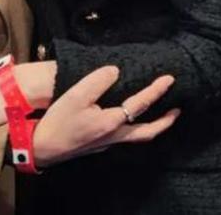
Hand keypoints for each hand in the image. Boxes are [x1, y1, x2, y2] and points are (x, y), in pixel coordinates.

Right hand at [33, 66, 178, 167]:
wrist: (42, 147)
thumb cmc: (58, 121)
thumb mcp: (75, 96)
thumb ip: (97, 81)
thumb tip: (115, 71)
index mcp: (111, 121)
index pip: (140, 104)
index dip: (156, 90)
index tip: (170, 79)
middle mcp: (114, 135)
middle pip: (147, 132)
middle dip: (165, 121)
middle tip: (178, 109)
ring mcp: (107, 143)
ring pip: (137, 136)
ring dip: (153, 126)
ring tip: (161, 115)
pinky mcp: (99, 145)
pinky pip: (125, 136)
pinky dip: (136, 128)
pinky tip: (132, 120)